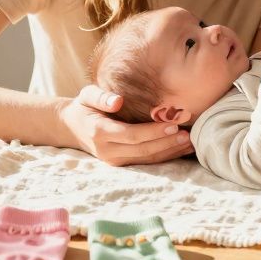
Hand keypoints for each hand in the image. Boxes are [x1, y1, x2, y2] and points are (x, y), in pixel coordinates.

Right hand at [58, 85, 192, 165]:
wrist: (71, 127)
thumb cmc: (84, 107)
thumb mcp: (86, 95)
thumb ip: (100, 97)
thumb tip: (117, 101)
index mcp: (99, 132)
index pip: (131, 134)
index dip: (153, 132)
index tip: (172, 124)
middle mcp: (107, 150)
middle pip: (142, 150)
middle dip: (166, 143)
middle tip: (188, 135)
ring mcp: (114, 160)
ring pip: (146, 159)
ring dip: (169, 152)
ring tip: (190, 143)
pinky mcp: (121, 164)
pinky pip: (145, 162)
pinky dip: (164, 156)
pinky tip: (181, 150)